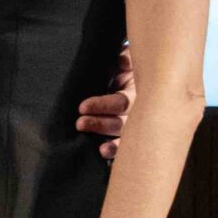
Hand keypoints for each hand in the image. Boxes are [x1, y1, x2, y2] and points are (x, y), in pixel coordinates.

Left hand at [76, 45, 132, 161]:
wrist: (135, 69)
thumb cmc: (122, 64)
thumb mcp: (123, 58)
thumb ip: (121, 60)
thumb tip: (121, 63)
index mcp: (136, 91)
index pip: (121, 102)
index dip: (103, 105)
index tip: (82, 107)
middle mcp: (138, 110)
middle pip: (122, 123)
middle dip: (100, 125)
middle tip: (80, 124)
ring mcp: (134, 123)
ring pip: (123, 137)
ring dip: (110, 144)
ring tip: (98, 149)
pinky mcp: (127, 134)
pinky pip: (124, 147)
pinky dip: (116, 153)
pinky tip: (107, 159)